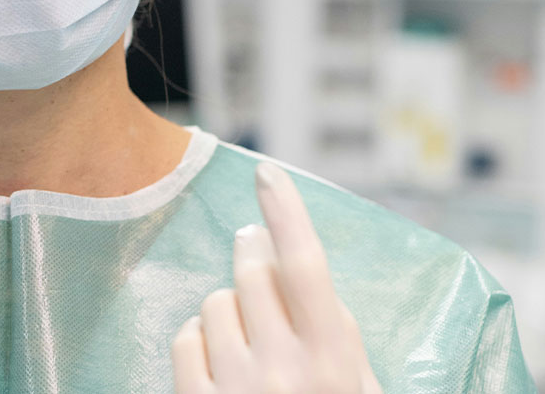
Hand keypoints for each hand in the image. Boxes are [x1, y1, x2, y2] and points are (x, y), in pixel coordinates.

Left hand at [171, 161, 381, 392]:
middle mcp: (282, 372)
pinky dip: (199, 339)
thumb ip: (340, 334)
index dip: (286, 213)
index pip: (305, 268)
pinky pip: (185, 338)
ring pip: (215, 303)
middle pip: (254, 275)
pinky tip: (218, 358)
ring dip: (229, 307)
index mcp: (331, 363)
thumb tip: (296, 268)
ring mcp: (235, 388)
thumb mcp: (359, 387)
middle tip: (252, 242)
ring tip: (247, 336)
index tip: (267, 173)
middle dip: (253, 251)